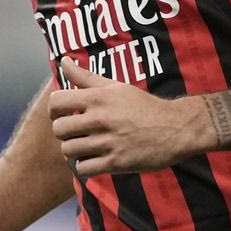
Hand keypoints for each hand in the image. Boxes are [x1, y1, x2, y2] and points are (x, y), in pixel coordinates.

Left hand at [49, 57, 209, 176]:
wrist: (175, 128)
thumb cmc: (144, 106)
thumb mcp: (116, 87)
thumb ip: (86, 77)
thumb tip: (63, 61)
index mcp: (98, 98)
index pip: (56, 102)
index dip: (55, 109)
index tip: (64, 112)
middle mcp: (100, 119)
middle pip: (59, 129)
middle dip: (65, 130)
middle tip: (76, 131)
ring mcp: (107, 143)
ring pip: (68, 150)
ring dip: (74, 149)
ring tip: (86, 145)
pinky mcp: (115, 163)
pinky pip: (83, 169)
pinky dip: (85, 166)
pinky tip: (94, 159)